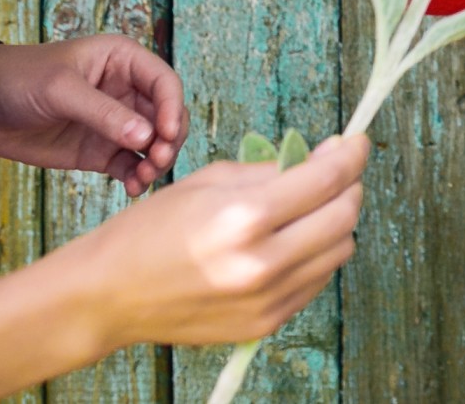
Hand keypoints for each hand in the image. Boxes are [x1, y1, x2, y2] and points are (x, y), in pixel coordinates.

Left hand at [0, 36, 187, 196]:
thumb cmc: (17, 79)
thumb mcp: (60, 90)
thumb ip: (103, 113)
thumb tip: (145, 137)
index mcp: (122, 61)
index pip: (163, 83)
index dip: (172, 108)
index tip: (165, 134)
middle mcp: (125, 91)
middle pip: (165, 116)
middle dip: (167, 139)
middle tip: (156, 161)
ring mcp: (112, 123)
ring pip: (151, 144)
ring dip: (155, 161)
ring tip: (143, 178)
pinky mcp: (97, 150)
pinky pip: (128, 165)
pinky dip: (136, 177)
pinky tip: (133, 188)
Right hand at [67, 135, 367, 348]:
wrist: (108, 295)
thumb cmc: (150, 231)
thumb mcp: (209, 181)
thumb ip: (270, 170)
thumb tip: (320, 158)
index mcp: (245, 217)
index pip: (328, 179)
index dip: (351, 155)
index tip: (356, 142)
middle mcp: (262, 262)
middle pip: (345, 216)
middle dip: (349, 186)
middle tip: (337, 171)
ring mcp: (267, 298)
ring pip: (339, 250)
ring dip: (335, 222)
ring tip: (310, 207)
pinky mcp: (265, 323)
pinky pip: (316, 280)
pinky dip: (316, 255)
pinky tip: (291, 241)